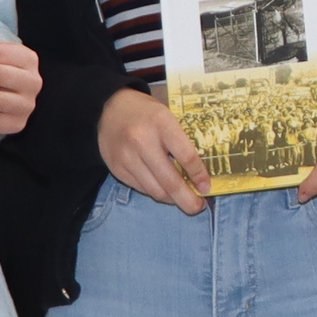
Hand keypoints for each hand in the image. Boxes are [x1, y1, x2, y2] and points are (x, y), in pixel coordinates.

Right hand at [98, 87, 210, 213]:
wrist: (110, 109)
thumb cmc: (147, 113)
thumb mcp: (168, 117)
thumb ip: (182, 141)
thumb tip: (200, 174)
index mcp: (161, 123)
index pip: (186, 156)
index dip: (199, 176)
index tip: (206, 188)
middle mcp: (142, 141)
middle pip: (170, 181)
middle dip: (187, 200)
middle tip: (198, 207)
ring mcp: (127, 156)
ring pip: (155, 190)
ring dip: (172, 199)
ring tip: (182, 200)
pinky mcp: (117, 168)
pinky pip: (141, 188)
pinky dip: (156, 192)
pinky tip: (164, 191)